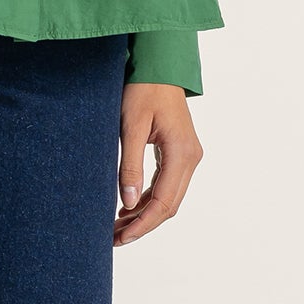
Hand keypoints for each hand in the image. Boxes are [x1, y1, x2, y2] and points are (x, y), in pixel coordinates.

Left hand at [115, 81, 202, 245]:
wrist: (158, 64)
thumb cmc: (143, 89)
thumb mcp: (131, 127)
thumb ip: (129, 166)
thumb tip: (126, 204)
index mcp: (181, 153)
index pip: (164, 203)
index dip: (142, 225)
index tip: (121, 239)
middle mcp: (190, 158)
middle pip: (169, 205)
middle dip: (142, 225)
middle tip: (113, 239)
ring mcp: (187, 156)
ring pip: (168, 197)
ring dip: (144, 214)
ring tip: (117, 227)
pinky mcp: (179, 152)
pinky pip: (166, 184)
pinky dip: (148, 199)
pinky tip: (128, 207)